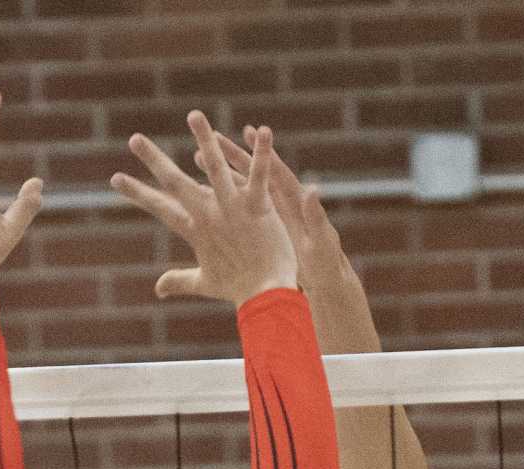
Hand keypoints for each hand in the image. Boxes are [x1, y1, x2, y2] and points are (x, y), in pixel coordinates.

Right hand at [111, 113, 296, 306]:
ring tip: (194, 115)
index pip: (161, 207)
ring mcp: (232, 210)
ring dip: (205, 139)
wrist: (266, 298)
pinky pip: (259, 176)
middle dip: (154, 160)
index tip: (115, 178)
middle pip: (176, 182)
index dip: (137, 192)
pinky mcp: (257, 208)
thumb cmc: (239, 290)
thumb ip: (179, 280)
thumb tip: (158, 288)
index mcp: (196, 230)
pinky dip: (262, 153)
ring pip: (215, 168)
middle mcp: (209, 216)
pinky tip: (263, 130)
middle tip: (133, 138)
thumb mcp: (205, 283)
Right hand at [213, 126, 347, 295]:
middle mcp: (282, 202)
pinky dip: (225, 201)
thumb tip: (312, 187)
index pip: (277, 172)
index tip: (249, 132)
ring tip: (199, 159)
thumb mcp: (320, 241)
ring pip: (244, 189)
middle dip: (236, 155)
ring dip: (223, 175)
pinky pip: (241, 211)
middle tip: (215, 136)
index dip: (264, 153)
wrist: (324, 280)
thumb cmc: (325, 264)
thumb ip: (316, 215)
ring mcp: (272, 214)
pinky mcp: (265, 228)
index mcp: (296, 202)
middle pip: (256, 173)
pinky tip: (206, 196)